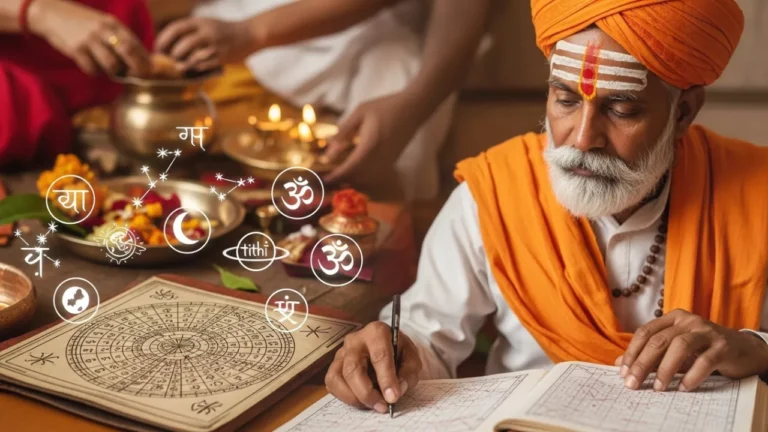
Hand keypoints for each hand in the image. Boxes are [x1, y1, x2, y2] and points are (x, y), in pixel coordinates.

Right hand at [29, 0, 150, 76]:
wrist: (52, 13)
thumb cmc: (84, 24)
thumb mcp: (104, 24)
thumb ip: (120, 39)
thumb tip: (141, 61)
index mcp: (114, 24)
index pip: (136, 44)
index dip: (144, 61)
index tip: (147, 71)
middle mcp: (104, 30)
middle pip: (128, 53)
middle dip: (136, 69)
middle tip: (135, 76)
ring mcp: (90, 39)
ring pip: (112, 65)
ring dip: (113, 72)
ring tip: (108, 69)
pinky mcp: (76, 49)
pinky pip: (92, 69)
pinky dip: (95, 72)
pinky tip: (92, 66)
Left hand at [155, 17, 255, 71]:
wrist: (249, 34)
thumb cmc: (223, 31)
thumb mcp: (206, 23)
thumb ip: (189, 30)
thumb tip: (168, 42)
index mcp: (200, 22)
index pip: (175, 28)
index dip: (163, 39)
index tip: (158, 48)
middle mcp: (207, 33)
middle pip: (183, 45)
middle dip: (173, 54)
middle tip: (169, 59)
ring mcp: (215, 46)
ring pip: (193, 57)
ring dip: (183, 63)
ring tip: (179, 65)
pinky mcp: (222, 58)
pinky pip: (203, 66)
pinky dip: (195, 68)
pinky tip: (193, 68)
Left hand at [323, 92, 423, 184]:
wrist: (413, 109)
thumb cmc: (385, 107)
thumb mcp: (360, 112)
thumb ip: (344, 131)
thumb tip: (329, 149)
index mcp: (369, 146)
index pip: (350, 168)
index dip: (336, 176)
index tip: (324, 179)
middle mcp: (379, 159)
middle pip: (357, 178)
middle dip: (341, 180)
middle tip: (327, 178)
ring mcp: (387, 162)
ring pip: (366, 180)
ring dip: (352, 180)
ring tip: (338, 175)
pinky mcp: (391, 162)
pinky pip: (374, 176)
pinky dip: (362, 177)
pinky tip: (354, 171)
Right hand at [325, 321, 421, 412]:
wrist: (386, 346)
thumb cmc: (398, 352)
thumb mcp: (412, 359)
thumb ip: (408, 374)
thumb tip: (396, 391)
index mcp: (377, 333)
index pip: (379, 356)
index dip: (386, 379)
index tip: (393, 398)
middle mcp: (355, 340)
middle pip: (353, 369)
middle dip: (367, 393)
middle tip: (382, 407)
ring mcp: (341, 352)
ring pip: (338, 378)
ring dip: (354, 397)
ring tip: (372, 404)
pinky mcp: (334, 365)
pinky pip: (332, 384)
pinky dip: (345, 397)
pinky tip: (361, 400)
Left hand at [617, 309, 767, 391]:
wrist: (742, 349)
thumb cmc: (703, 349)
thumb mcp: (674, 350)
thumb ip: (650, 354)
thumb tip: (620, 364)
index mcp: (673, 318)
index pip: (645, 332)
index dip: (632, 352)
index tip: (623, 372)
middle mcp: (688, 320)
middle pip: (659, 340)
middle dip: (642, 363)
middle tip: (633, 383)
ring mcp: (706, 331)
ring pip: (680, 346)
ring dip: (666, 369)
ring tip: (659, 388)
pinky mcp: (723, 346)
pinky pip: (705, 360)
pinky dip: (692, 375)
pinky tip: (684, 387)